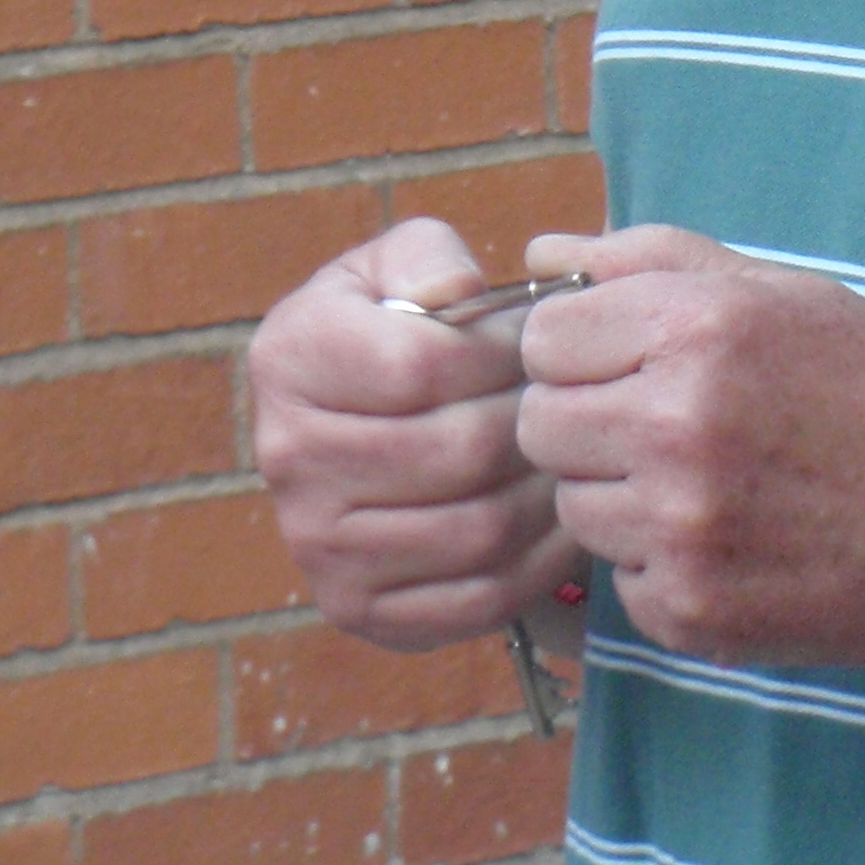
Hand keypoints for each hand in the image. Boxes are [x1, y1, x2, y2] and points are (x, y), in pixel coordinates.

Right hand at [250, 216, 575, 648]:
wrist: (350, 413)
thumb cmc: (393, 321)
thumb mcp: (400, 259)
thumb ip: (429, 257)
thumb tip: (454, 297)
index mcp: (291, 357)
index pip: (422, 364)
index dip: (504, 351)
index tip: (541, 340)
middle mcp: (287, 457)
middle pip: (456, 451)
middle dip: (534, 422)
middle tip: (575, 401)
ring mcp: (316, 545)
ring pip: (474, 530)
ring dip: (547, 493)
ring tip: (576, 454)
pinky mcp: (355, 607)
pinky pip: (474, 599)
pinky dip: (539, 565)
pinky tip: (563, 520)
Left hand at [514, 225, 864, 670]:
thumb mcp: (781, 292)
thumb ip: (652, 259)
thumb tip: (542, 248)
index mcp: (697, 327)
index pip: (544, 335)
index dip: (579, 346)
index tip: (625, 360)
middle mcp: (676, 425)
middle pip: (539, 424)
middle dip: (585, 420)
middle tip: (660, 424)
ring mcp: (678, 528)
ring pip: (571, 506)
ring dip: (618, 494)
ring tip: (706, 482)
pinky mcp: (687, 612)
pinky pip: (620, 577)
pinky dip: (660, 563)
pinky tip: (732, 541)